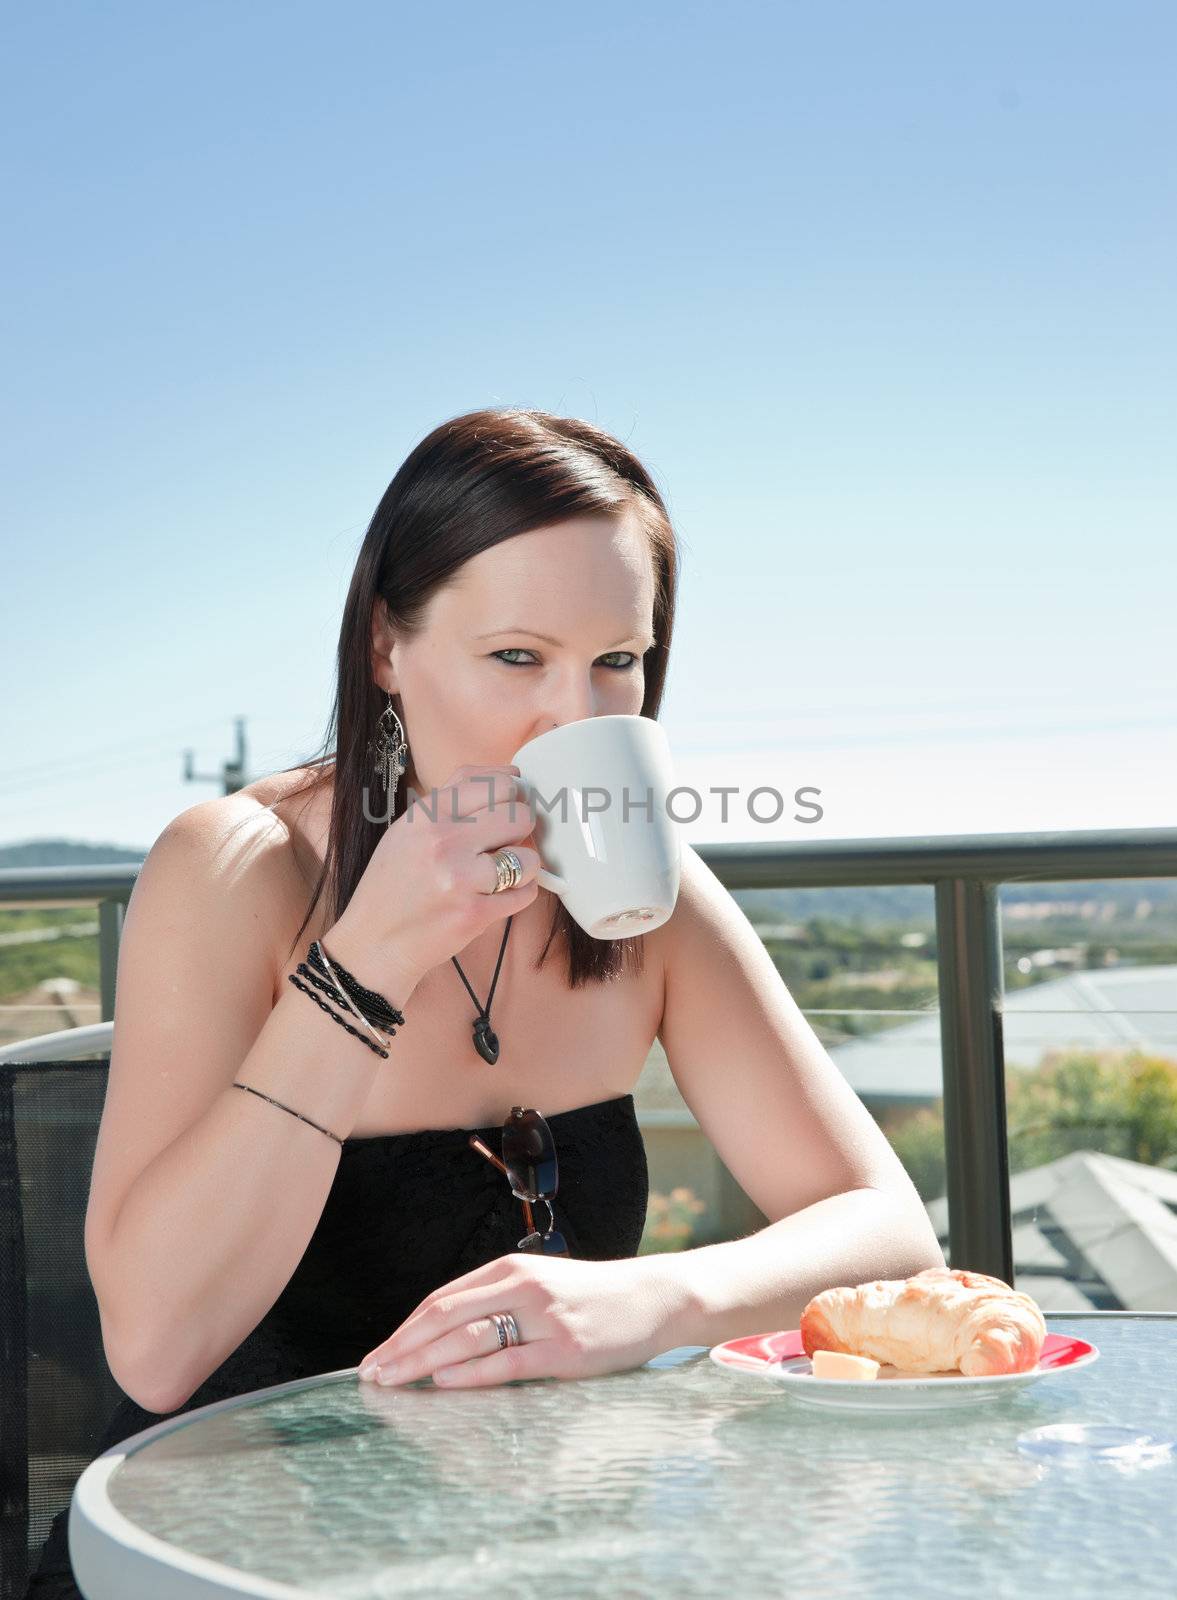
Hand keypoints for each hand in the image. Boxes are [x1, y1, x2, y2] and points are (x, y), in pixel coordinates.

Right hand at [327, 763, 540, 997]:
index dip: (513, 797)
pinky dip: (519, 894)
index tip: (508, 809)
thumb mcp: (410, 828)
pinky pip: (525, 893)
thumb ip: (454, 797)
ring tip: (503, 874)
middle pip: (520, 817)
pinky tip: (498, 896)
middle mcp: (443, 840)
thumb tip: (512, 775)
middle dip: (521, 831)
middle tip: (505, 844)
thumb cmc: (394, 883)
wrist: (373, 942)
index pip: (499, 784)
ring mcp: (460, 878)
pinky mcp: (474, 914)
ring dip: (523, 867)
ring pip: (529, 858)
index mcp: (428, 813)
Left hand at [355, 1253, 684, 1389]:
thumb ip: (496, 1303)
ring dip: (423, 1361)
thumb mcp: (540, 1285)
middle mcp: (522, 1286)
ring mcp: (545, 1317)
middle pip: (445, 1316)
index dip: (404, 1329)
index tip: (377, 1354)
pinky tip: (442, 1382)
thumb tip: (441, 1339)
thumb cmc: (591, 1297)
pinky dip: (470, 1373)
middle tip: (369, 1373)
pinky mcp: (565, 1348)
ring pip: (469, 1337)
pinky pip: (508, 1361)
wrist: (652, 1298)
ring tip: (392, 1380)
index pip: (441, 1300)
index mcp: (510, 1268)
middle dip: (401, 1347)